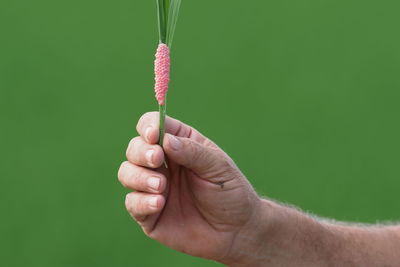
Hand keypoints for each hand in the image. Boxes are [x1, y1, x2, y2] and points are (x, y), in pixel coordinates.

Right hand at [118, 112, 261, 261]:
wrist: (236, 231)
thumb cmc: (230, 192)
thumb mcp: (218, 166)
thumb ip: (192, 151)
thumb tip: (165, 140)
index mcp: (179, 144)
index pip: (153, 125)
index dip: (148, 126)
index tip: (153, 135)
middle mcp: (163, 164)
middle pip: (135, 147)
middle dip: (141, 152)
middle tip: (157, 159)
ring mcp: (153, 188)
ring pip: (126, 173)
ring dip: (139, 176)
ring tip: (161, 186)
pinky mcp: (149, 213)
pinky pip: (132, 202)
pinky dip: (141, 201)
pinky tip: (160, 203)